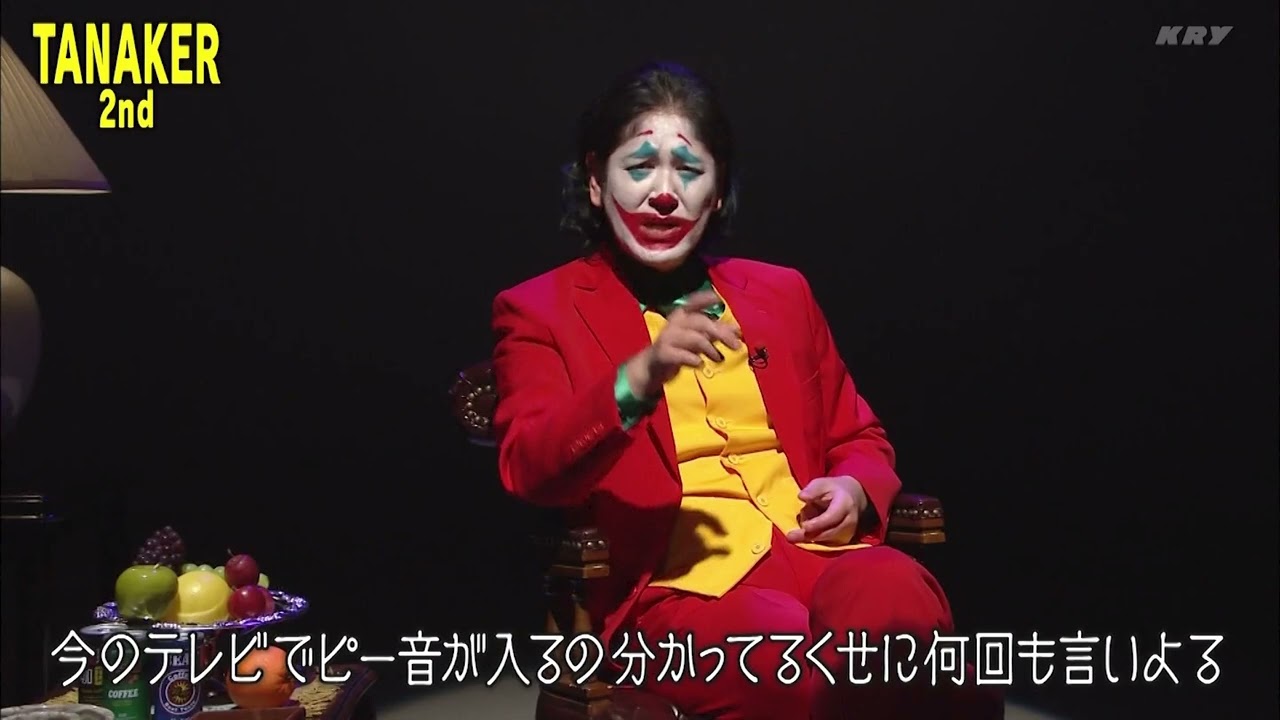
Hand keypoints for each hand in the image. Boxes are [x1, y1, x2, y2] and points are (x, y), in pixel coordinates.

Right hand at [624, 290, 741, 397]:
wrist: (653, 366)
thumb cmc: (680, 348)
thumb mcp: (698, 338)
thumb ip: (716, 333)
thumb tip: (738, 330)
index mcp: (682, 315)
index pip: (694, 302)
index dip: (705, 299)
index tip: (718, 299)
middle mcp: (675, 323)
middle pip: (701, 322)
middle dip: (721, 333)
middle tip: (737, 345)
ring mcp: (668, 338)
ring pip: (694, 338)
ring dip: (710, 348)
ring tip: (719, 358)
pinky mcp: (664, 354)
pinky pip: (682, 355)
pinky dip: (694, 359)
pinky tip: (700, 364)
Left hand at [785, 476, 867, 544]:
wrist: (854, 498)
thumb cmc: (834, 489)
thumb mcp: (823, 483)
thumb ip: (813, 489)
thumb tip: (802, 497)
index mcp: (845, 504)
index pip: (832, 517)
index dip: (818, 523)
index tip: (804, 526)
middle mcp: (850, 521)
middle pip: (829, 533)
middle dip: (809, 536)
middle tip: (790, 536)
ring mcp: (849, 533)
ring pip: (826, 541)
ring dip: (811, 536)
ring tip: (799, 527)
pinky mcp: (844, 540)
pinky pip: (827, 544)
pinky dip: (814, 540)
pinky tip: (806, 533)